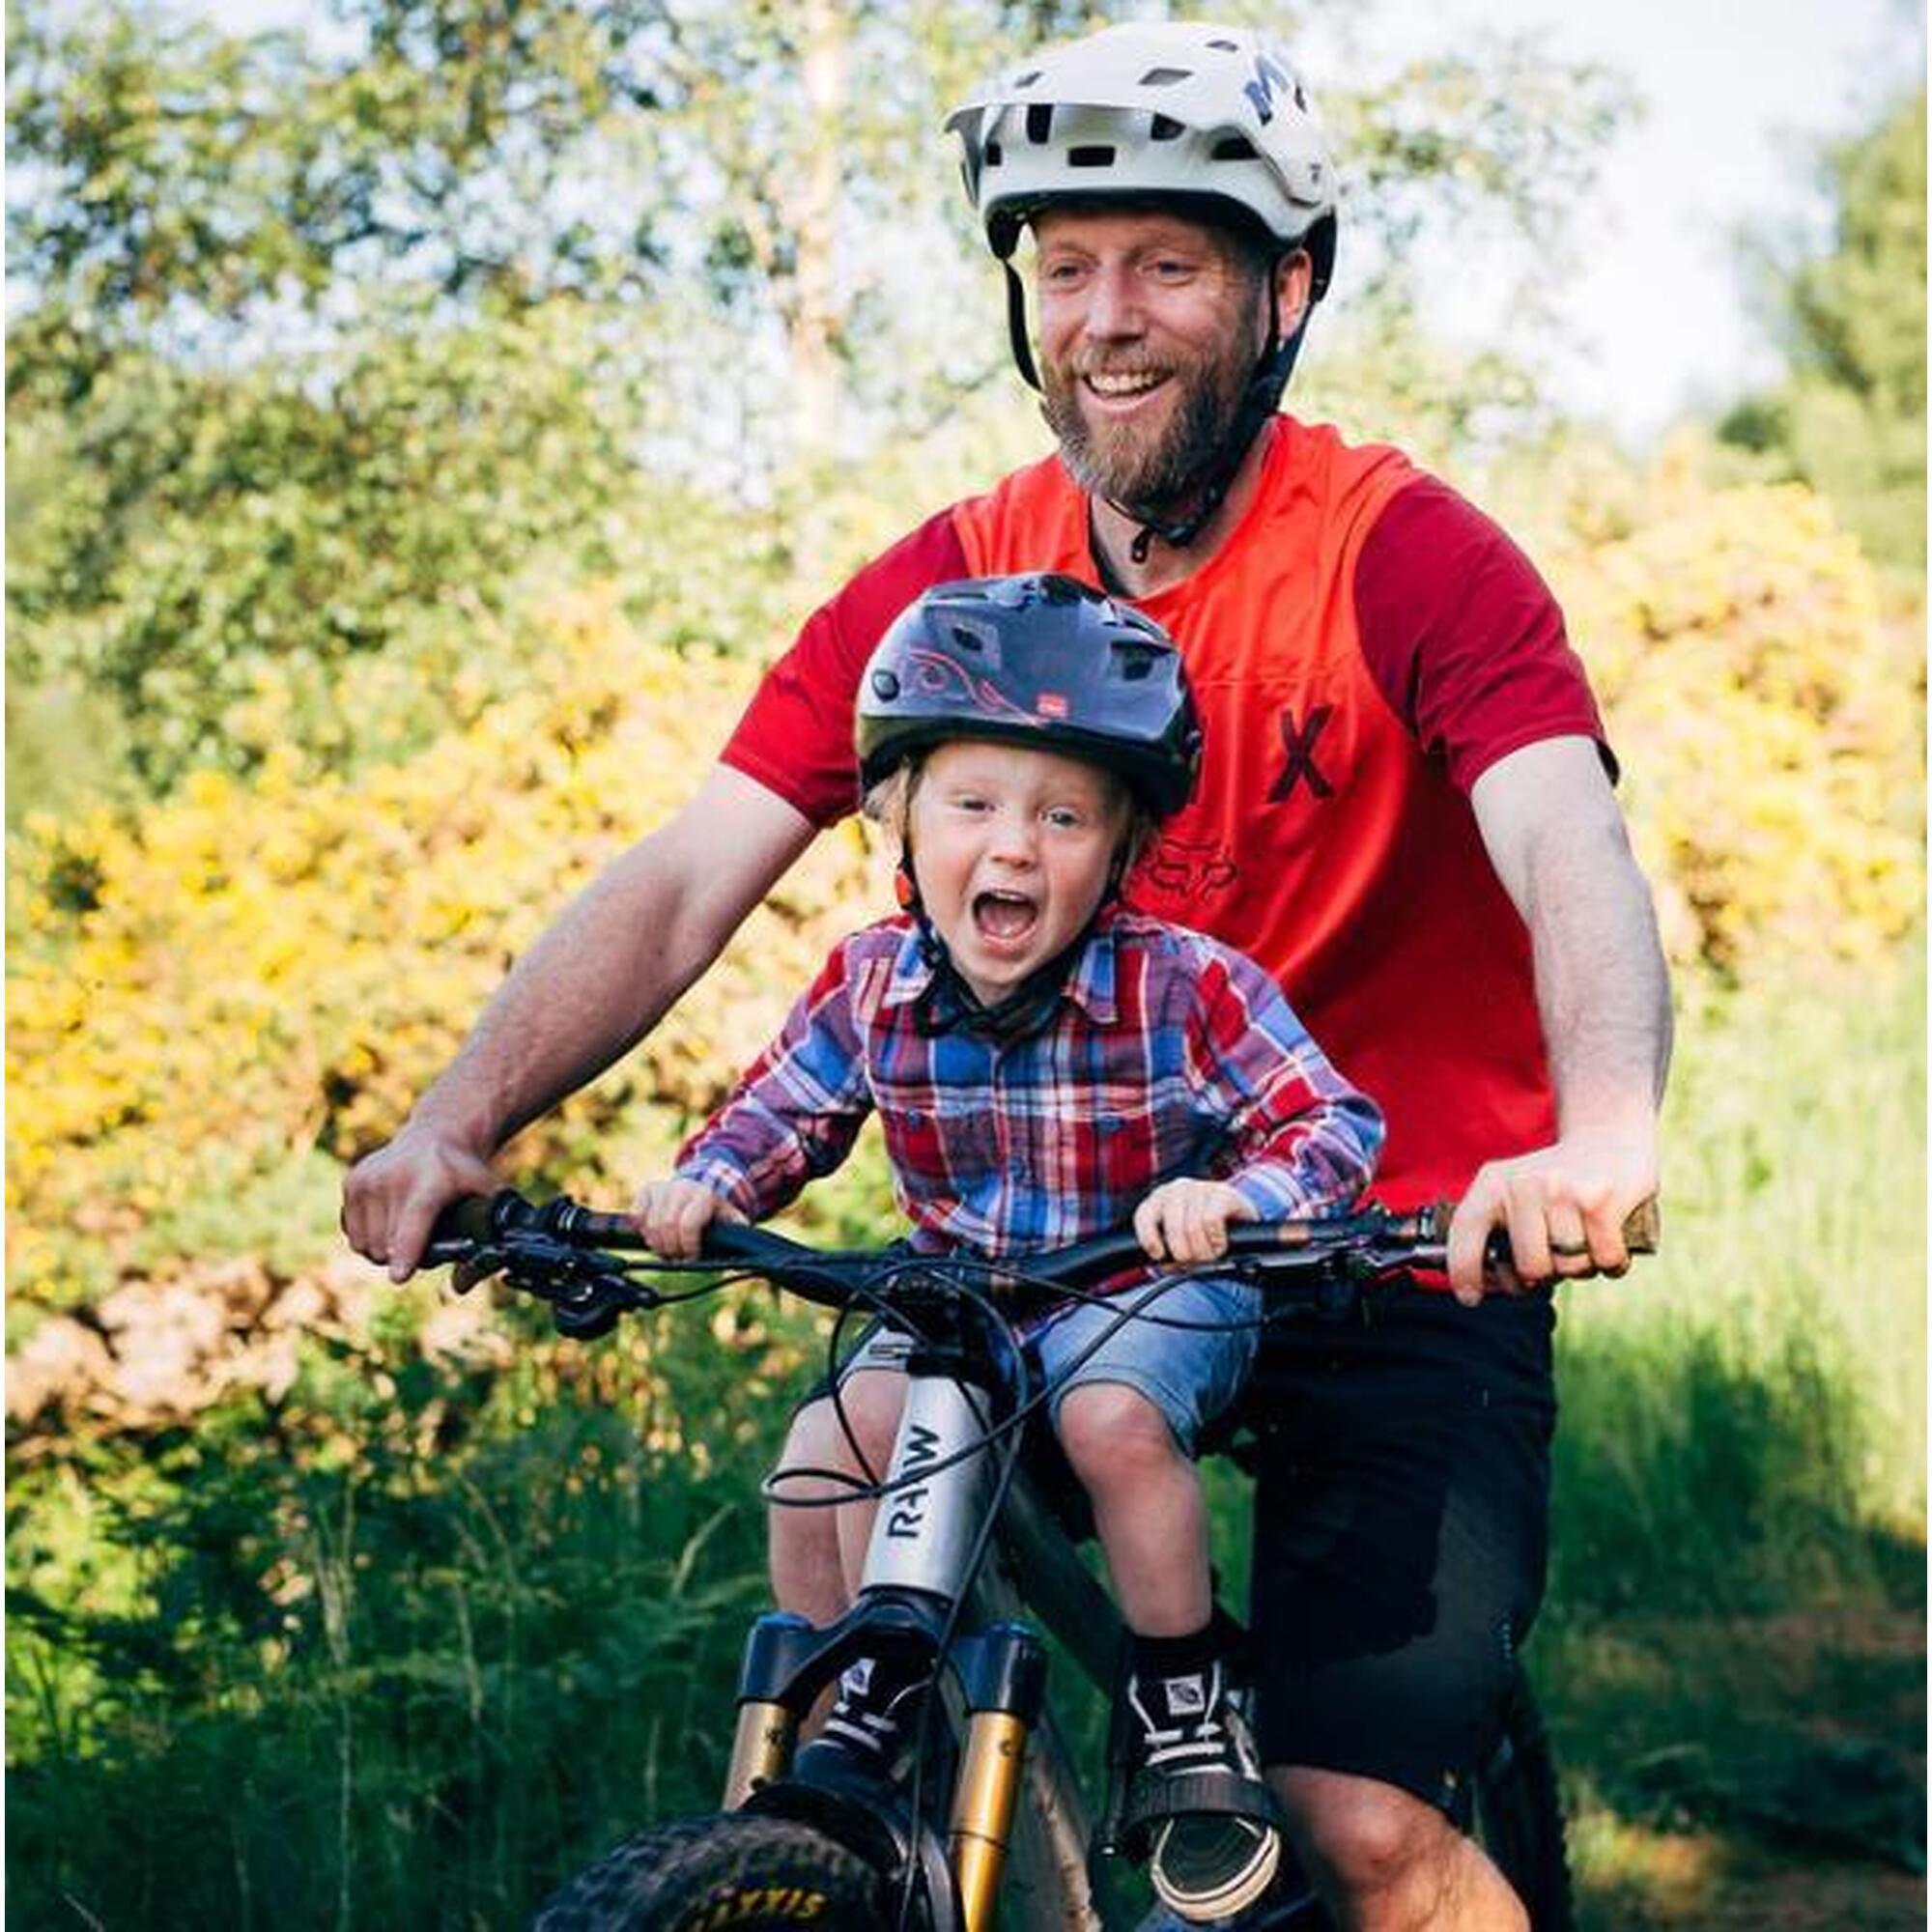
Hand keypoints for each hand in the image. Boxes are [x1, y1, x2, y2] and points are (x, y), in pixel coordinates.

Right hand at [341, 1118, 499, 1283]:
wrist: (436, 1136)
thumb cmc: (465, 1176)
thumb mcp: (488, 1198)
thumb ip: (484, 1241)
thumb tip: (460, 1288)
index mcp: (431, 1181)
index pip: (413, 1223)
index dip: (407, 1253)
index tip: (399, 1277)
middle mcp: (393, 1177)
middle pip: (388, 1247)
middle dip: (404, 1258)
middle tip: (424, 1242)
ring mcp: (368, 1179)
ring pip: (366, 1246)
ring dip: (385, 1251)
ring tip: (407, 1232)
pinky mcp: (352, 1182)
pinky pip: (352, 1236)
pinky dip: (369, 1240)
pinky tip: (389, 1222)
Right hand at [631, 1178, 745, 1258]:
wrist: (701, 1188)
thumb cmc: (716, 1212)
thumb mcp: (732, 1221)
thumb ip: (737, 1238)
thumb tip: (736, 1263)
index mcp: (705, 1195)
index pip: (687, 1224)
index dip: (687, 1246)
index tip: (692, 1257)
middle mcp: (682, 1188)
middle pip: (665, 1226)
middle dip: (671, 1249)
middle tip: (677, 1258)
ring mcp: (663, 1187)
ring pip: (649, 1224)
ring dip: (656, 1244)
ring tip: (667, 1249)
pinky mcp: (647, 1191)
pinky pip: (636, 1215)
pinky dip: (641, 1230)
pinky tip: (654, 1236)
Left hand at [1133, 1179, 1258, 1264]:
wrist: (1243, 1225)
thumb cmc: (1205, 1235)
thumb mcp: (1181, 1243)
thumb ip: (1167, 1252)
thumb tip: (1164, 1263)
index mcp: (1160, 1199)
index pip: (1144, 1215)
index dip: (1149, 1238)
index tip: (1159, 1255)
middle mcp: (1177, 1188)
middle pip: (1173, 1227)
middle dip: (1185, 1252)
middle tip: (1196, 1260)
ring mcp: (1200, 1187)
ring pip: (1193, 1226)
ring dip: (1204, 1249)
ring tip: (1211, 1253)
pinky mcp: (1223, 1191)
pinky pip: (1211, 1220)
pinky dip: (1216, 1239)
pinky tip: (1220, 1242)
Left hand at [1446, 1126, 1658, 1304]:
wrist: (1608, 1136)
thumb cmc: (1557, 1181)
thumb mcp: (1514, 1192)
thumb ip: (1496, 1232)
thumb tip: (1489, 1286)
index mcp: (1493, 1184)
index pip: (1466, 1231)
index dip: (1464, 1271)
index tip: (1471, 1297)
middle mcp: (1523, 1185)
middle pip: (1531, 1268)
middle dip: (1547, 1274)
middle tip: (1556, 1252)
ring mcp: (1562, 1192)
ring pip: (1571, 1268)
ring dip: (1583, 1266)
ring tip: (1584, 1238)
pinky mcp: (1601, 1201)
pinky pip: (1606, 1261)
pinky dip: (1613, 1263)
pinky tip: (1609, 1240)